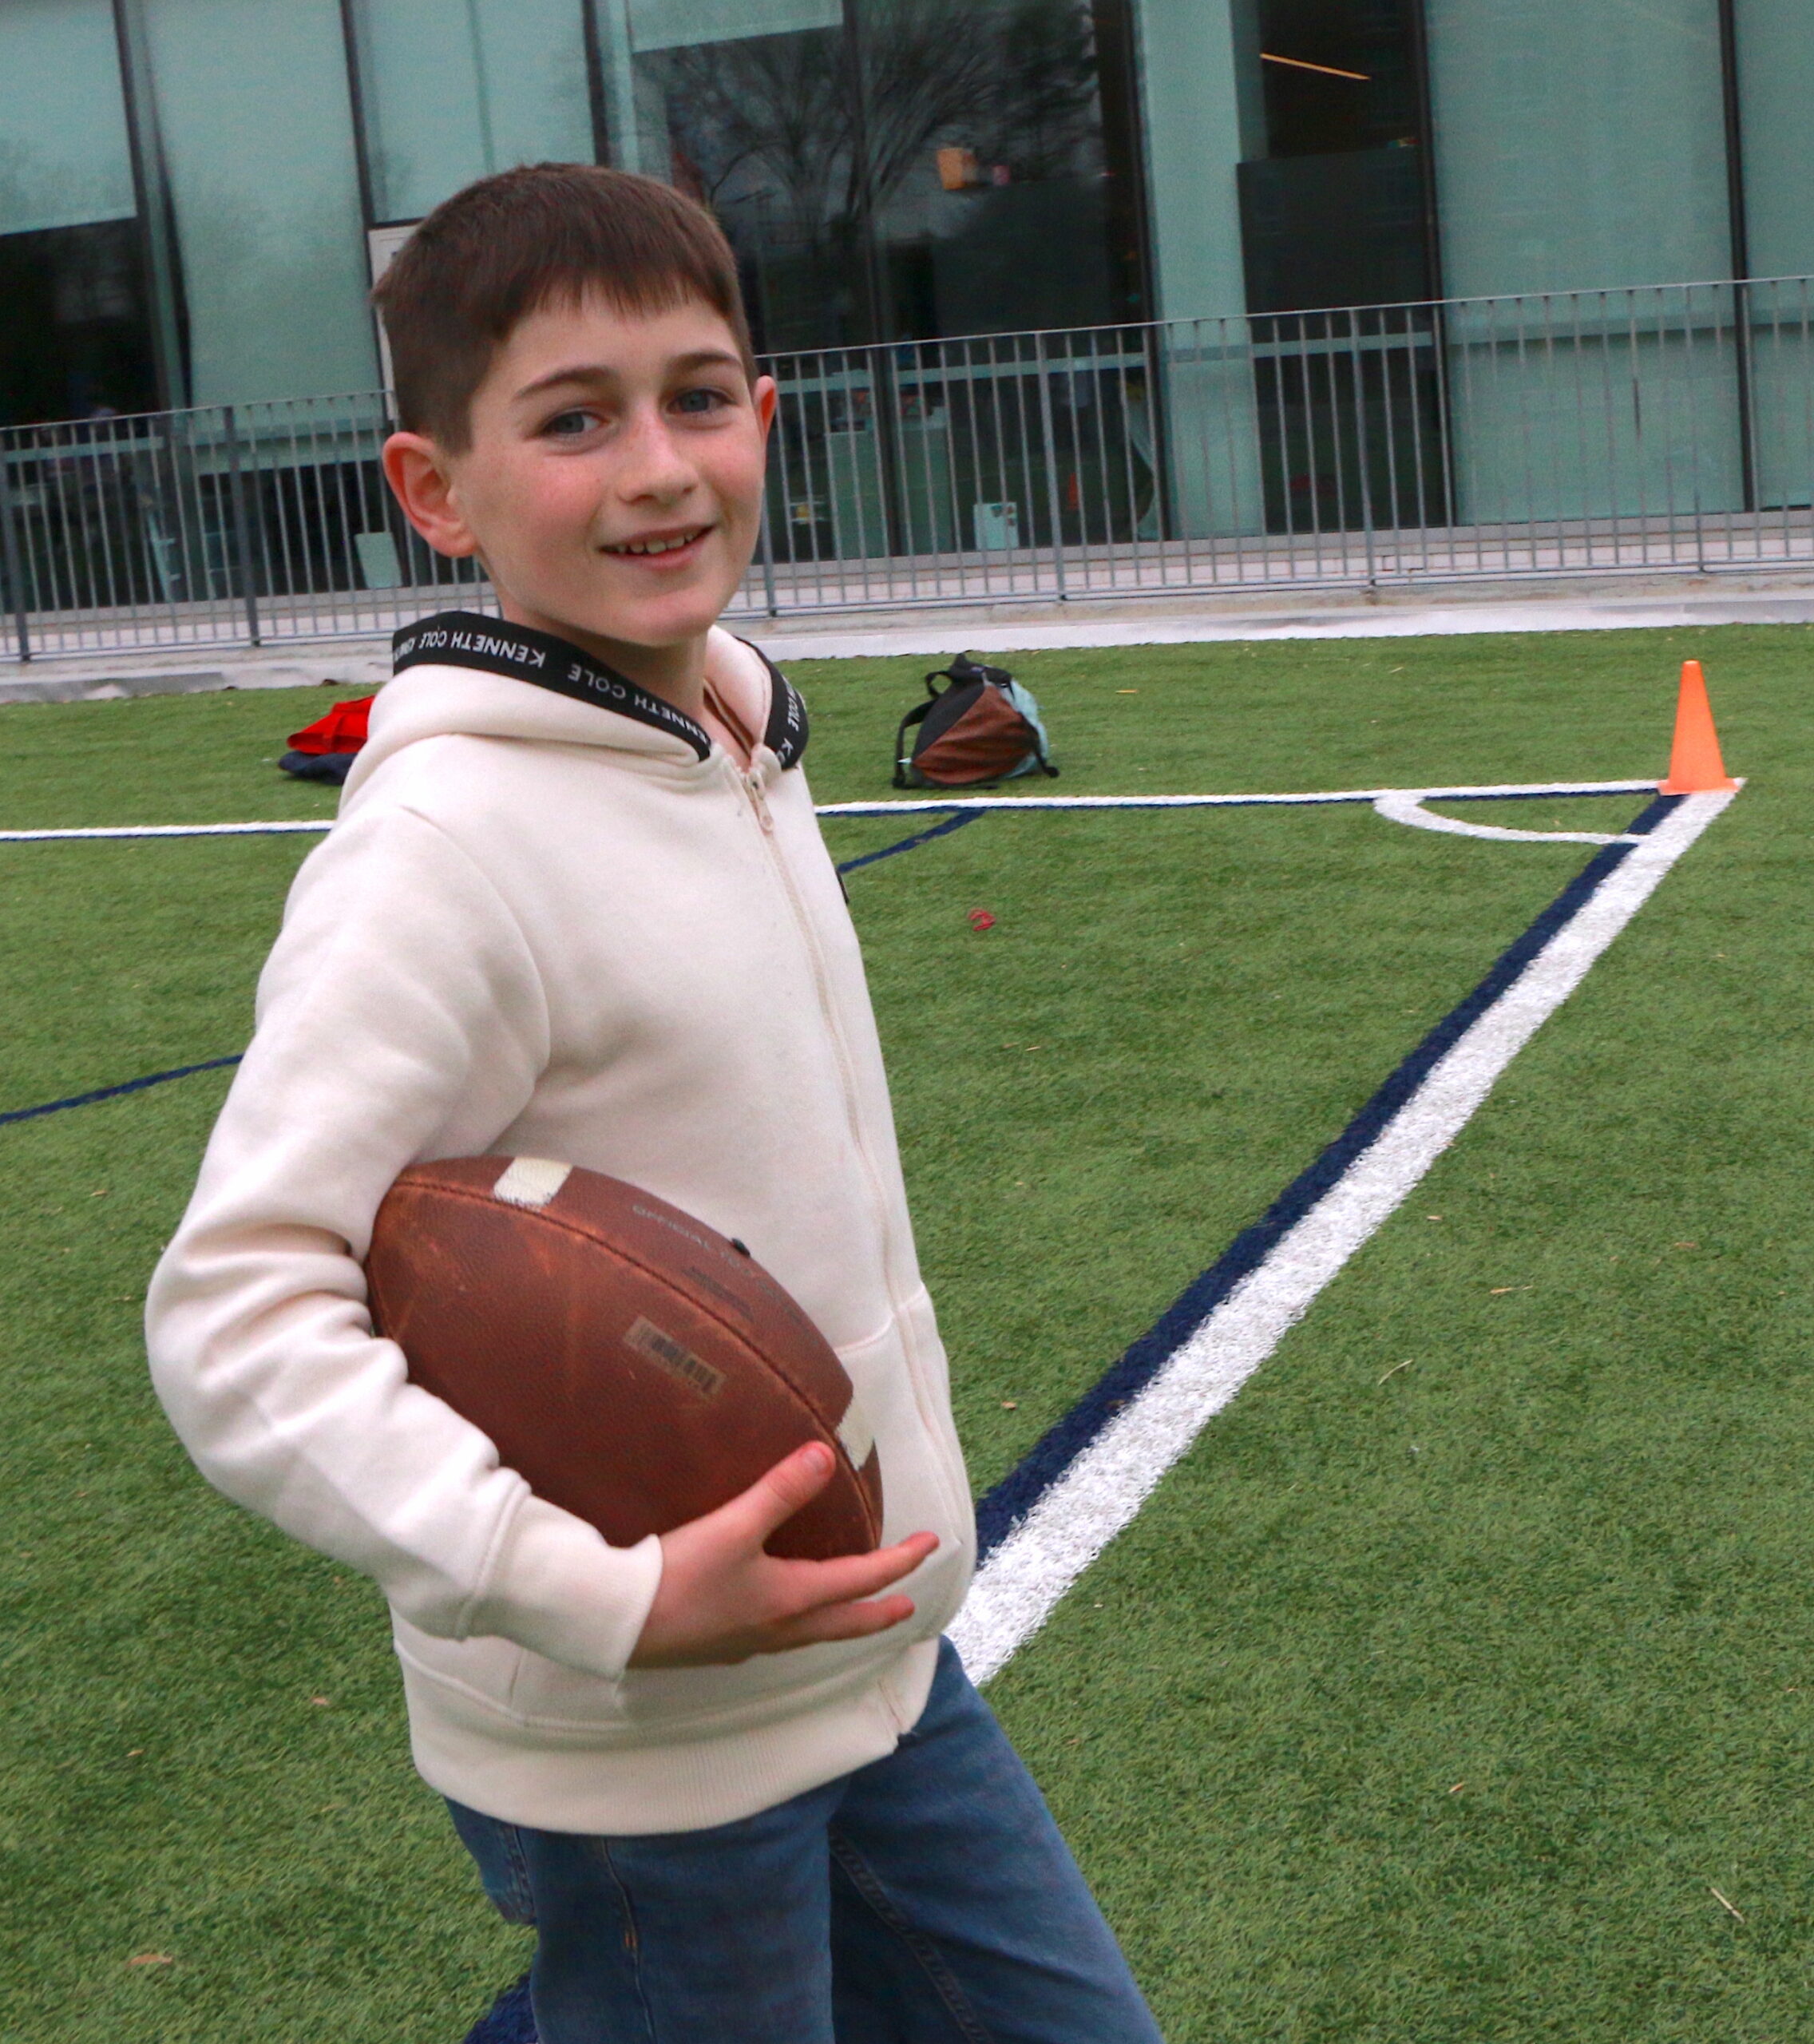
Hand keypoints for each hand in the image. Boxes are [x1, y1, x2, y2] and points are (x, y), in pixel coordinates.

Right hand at [628, 1442, 938, 1668]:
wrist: (616, 1623)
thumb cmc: (678, 1576)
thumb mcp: (734, 1527)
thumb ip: (781, 1491)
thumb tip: (826, 1455)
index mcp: (791, 1599)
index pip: (861, 1580)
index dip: (899, 1562)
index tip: (931, 1544)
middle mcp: (778, 1629)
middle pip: (844, 1623)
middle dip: (879, 1611)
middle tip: (907, 1607)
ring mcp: (748, 1642)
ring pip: (812, 1634)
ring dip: (841, 1621)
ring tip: (852, 1611)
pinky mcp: (719, 1646)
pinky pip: (778, 1637)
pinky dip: (800, 1625)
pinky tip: (781, 1617)